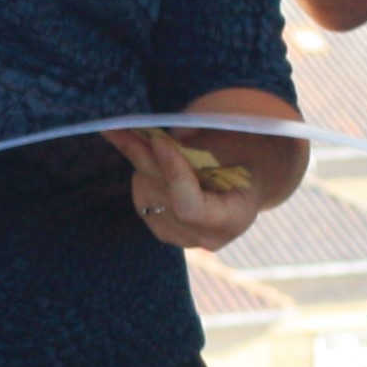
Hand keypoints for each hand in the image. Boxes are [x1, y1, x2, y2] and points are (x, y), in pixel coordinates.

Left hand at [105, 91, 304, 253]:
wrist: (248, 180)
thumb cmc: (247, 157)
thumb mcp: (236, 145)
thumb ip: (207, 143)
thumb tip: (173, 136)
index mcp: (233, 220)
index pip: (191, 207)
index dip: (173, 174)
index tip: (159, 140)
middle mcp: (204, 237)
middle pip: (164, 197)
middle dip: (143, 157)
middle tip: (118, 128)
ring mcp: (181, 238)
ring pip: (148, 197)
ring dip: (139, 161)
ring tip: (132, 133)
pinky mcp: (163, 231)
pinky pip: (143, 200)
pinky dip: (141, 173)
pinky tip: (148, 154)